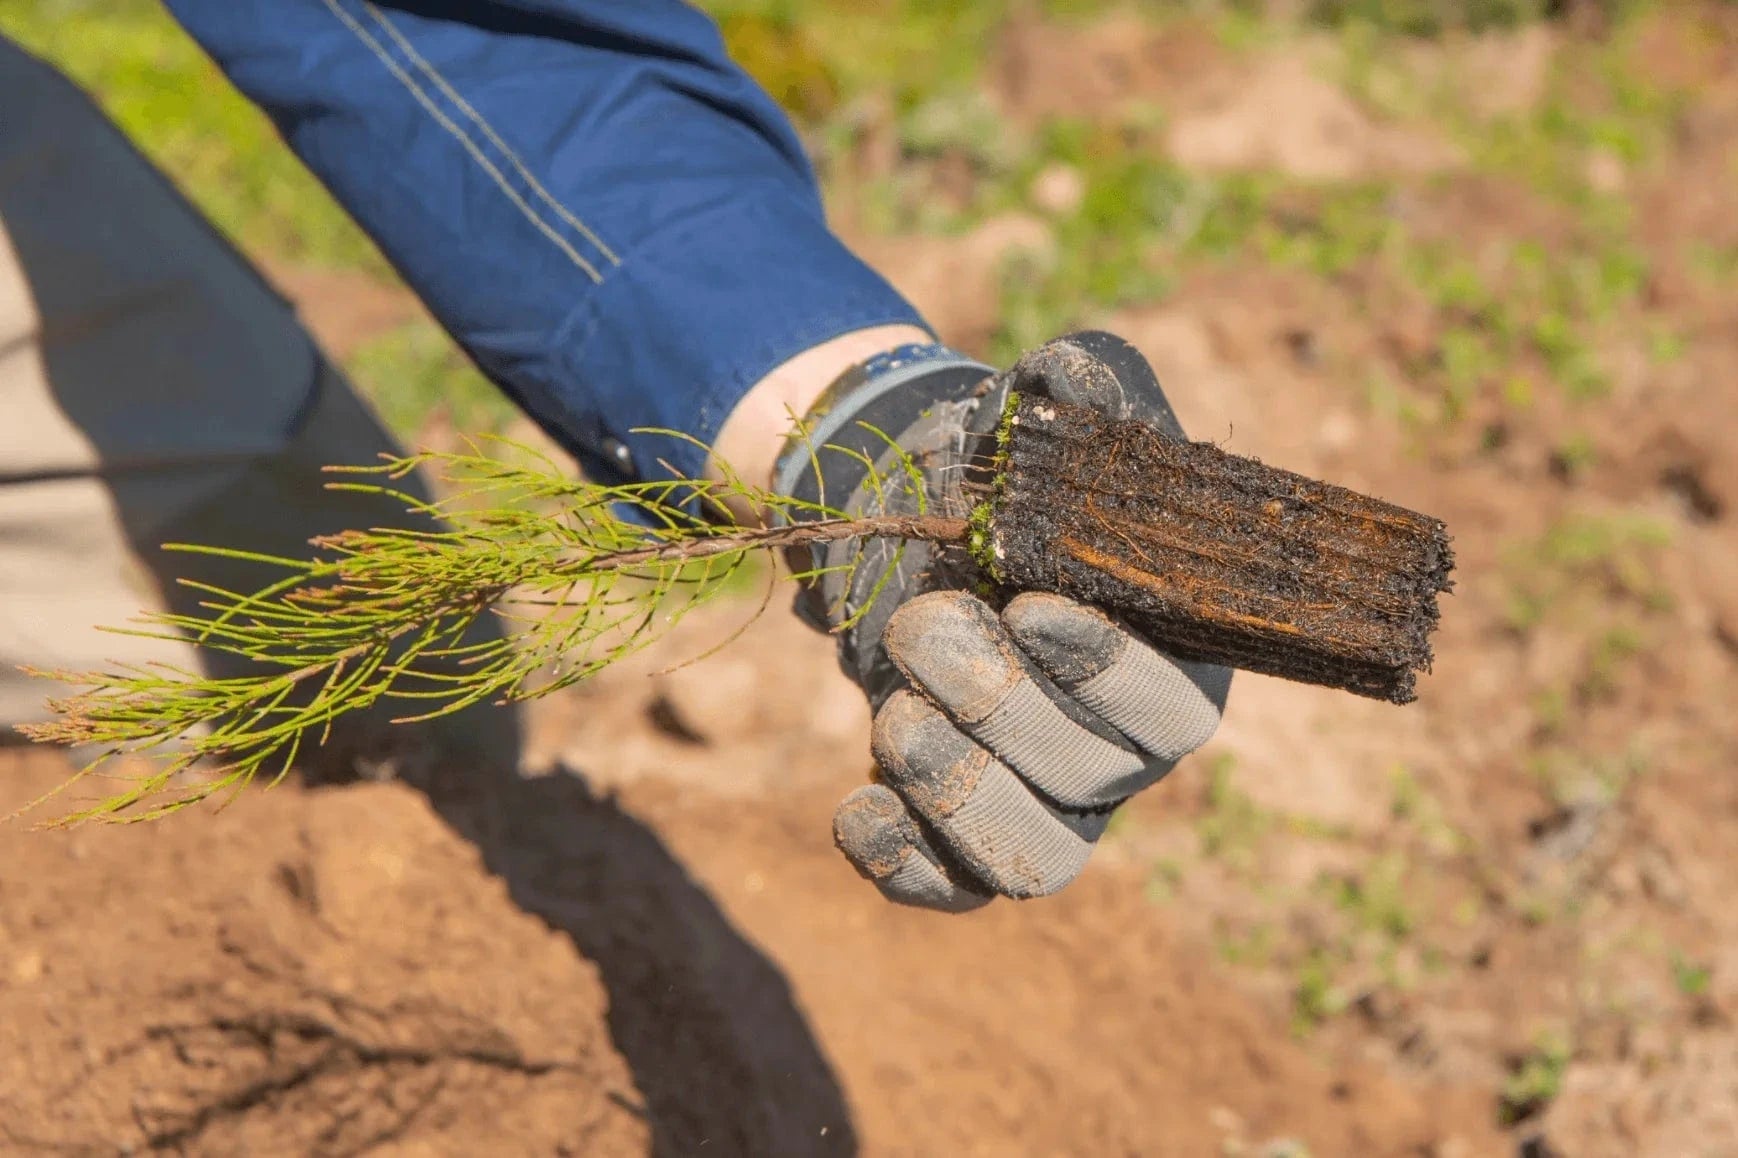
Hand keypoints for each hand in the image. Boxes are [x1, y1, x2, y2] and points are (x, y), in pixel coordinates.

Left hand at [769, 332, 1231, 909]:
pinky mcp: (965, 833)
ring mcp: (1046, 799)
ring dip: (960, 795)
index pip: (1174, 705)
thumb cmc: (1003, 479)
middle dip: (1002, 708)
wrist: (920, 531)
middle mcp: (1120, 747)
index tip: (1028, 607)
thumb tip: (1067, 372)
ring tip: (892, 715)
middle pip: (1094, 776)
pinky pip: (953, 887)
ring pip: (1036, 855)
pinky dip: (904, 865)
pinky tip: (855, 809)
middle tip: (921, 624)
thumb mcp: (1045, 419)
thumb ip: (1079, 392)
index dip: (1108, 670)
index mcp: (1170, 657)